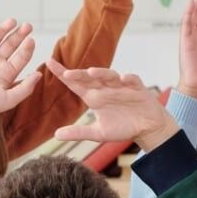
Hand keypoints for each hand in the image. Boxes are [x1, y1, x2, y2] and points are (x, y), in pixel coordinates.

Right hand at [0, 20, 38, 146]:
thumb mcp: (9, 99)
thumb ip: (26, 88)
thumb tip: (40, 74)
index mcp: (5, 73)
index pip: (20, 57)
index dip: (27, 48)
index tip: (32, 40)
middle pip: (10, 45)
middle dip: (19, 35)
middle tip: (28, 26)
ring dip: (4, 29)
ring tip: (13, 21)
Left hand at [47, 61, 177, 150]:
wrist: (147, 128)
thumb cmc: (123, 127)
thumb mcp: (99, 133)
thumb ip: (79, 132)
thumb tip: (55, 135)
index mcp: (94, 97)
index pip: (75, 83)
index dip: (62, 73)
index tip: (48, 62)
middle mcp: (105, 88)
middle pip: (90, 78)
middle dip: (79, 74)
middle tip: (67, 73)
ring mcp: (121, 87)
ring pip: (110, 76)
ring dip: (102, 73)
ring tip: (93, 72)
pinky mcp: (138, 89)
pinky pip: (132, 80)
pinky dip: (128, 79)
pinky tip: (123, 79)